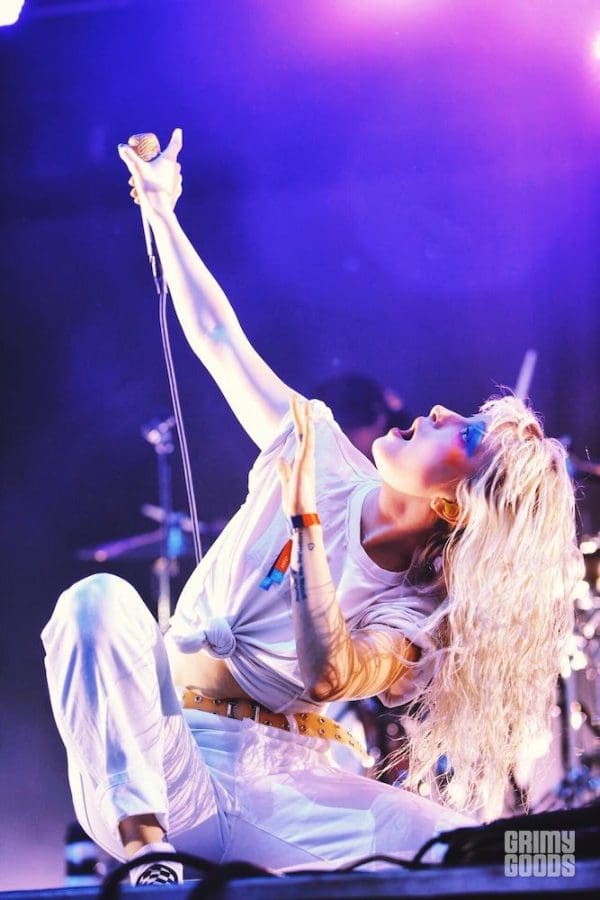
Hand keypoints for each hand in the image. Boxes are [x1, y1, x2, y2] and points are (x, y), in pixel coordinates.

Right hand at [117, 127, 182, 222]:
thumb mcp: (137, 169)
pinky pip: (162, 186)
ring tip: (134, 188)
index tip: (178, 131)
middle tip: (133, 176)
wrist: (159, 210)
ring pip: (159, 175)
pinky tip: (142, 195)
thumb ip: (129, 157)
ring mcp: (177, 181)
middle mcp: (176, 170)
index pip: (175, 144)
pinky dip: (152, 188)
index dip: (176, 136)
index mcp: (170, 160)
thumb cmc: (150, 188)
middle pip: (161, 161)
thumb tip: (121, 146)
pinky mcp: (175, 192)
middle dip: (146, 166)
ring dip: (146, 179)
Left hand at [277, 396, 317, 516]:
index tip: (298, 409)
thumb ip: (283, 471)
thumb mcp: (286, 484)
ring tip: (303, 401)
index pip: (300, 438)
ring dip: (304, 418)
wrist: (301, 517)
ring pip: (306, 434)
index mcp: (301, 463)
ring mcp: (307, 461)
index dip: (299, 423)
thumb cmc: (295, 504)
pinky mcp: (305, 465)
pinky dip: (308, 432)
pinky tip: (307, 420)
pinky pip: (307, 444)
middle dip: (301, 415)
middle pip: (304, 432)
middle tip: (297, 397)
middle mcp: (306, 459)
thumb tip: (280, 460)